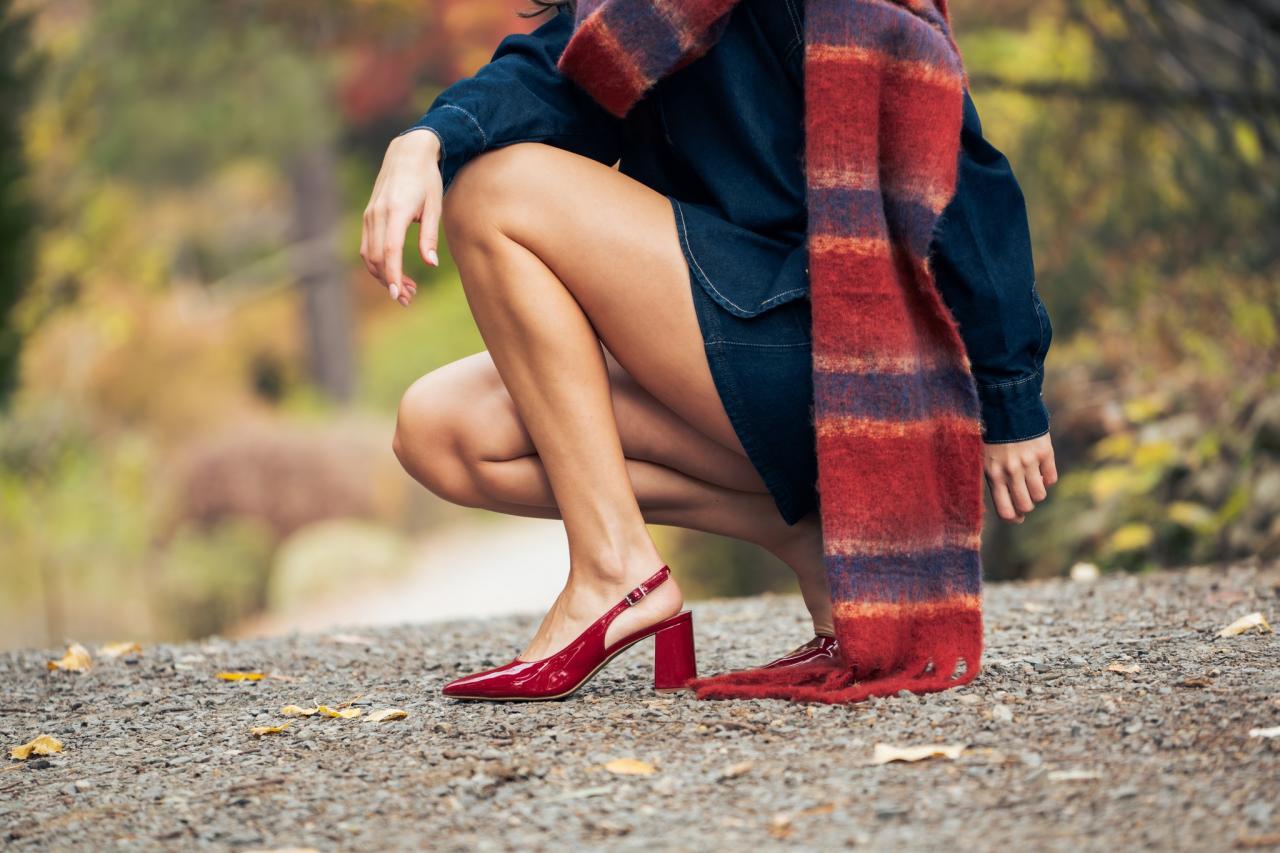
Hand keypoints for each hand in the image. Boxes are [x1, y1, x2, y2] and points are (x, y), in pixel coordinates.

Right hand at [360, 128, 444, 306]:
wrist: (407, 153)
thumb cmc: (426, 179)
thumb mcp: (435, 206)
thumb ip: (430, 236)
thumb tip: (430, 264)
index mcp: (395, 211)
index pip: (390, 251)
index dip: (393, 275)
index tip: (398, 294)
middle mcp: (377, 214)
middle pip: (377, 258)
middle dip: (390, 282)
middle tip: (408, 298)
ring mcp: (369, 215)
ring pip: (369, 255)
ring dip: (383, 275)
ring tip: (405, 289)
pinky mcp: (368, 217)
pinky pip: (368, 246)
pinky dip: (379, 263)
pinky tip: (395, 272)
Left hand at [983, 432, 1056, 523]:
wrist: (1007, 407)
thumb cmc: (992, 436)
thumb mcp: (983, 459)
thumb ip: (993, 480)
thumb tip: (1007, 506)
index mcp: (993, 475)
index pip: (1005, 510)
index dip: (1013, 518)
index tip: (1017, 517)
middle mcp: (1011, 472)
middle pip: (1026, 506)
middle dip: (1026, 506)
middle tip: (1025, 498)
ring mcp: (1029, 463)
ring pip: (1040, 495)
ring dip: (1037, 492)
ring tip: (1032, 482)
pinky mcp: (1044, 453)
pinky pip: (1051, 478)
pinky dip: (1048, 479)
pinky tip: (1041, 470)